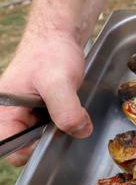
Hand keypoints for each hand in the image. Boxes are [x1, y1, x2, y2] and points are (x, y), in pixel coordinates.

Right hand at [0, 30, 92, 166]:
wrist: (60, 35)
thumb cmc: (50, 52)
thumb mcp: (58, 82)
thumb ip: (66, 110)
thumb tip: (80, 131)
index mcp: (3, 111)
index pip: (10, 149)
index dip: (32, 149)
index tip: (54, 135)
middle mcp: (11, 114)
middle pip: (27, 145)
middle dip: (50, 138)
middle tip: (68, 121)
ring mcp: (26, 112)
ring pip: (42, 136)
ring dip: (60, 129)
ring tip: (71, 110)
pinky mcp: (41, 109)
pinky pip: (52, 125)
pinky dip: (65, 121)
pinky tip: (73, 108)